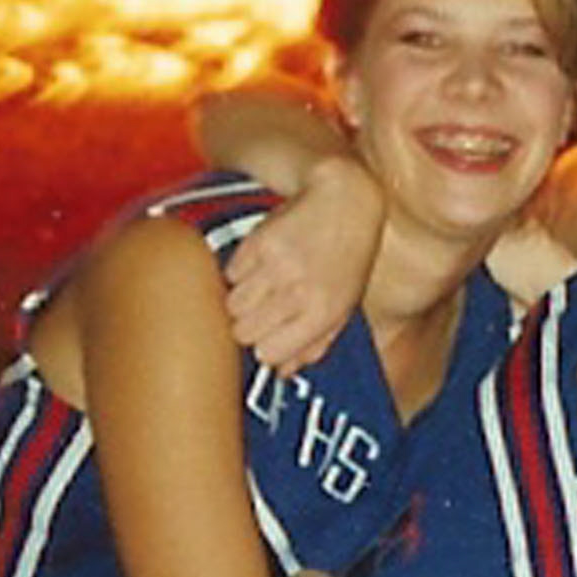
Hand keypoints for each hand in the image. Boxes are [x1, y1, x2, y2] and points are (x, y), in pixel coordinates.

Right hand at [225, 158, 381, 373]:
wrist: (345, 203)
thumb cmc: (346, 261)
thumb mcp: (344, 307)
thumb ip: (315, 344)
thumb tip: (281, 372)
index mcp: (322, 313)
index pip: (269, 353)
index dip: (265, 348)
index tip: (270, 338)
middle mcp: (298, 292)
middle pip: (242, 331)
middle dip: (248, 326)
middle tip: (263, 312)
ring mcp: (275, 267)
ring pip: (231, 304)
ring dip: (241, 301)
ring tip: (262, 286)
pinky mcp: (257, 242)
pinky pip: (230, 273)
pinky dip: (240, 273)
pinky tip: (261, 263)